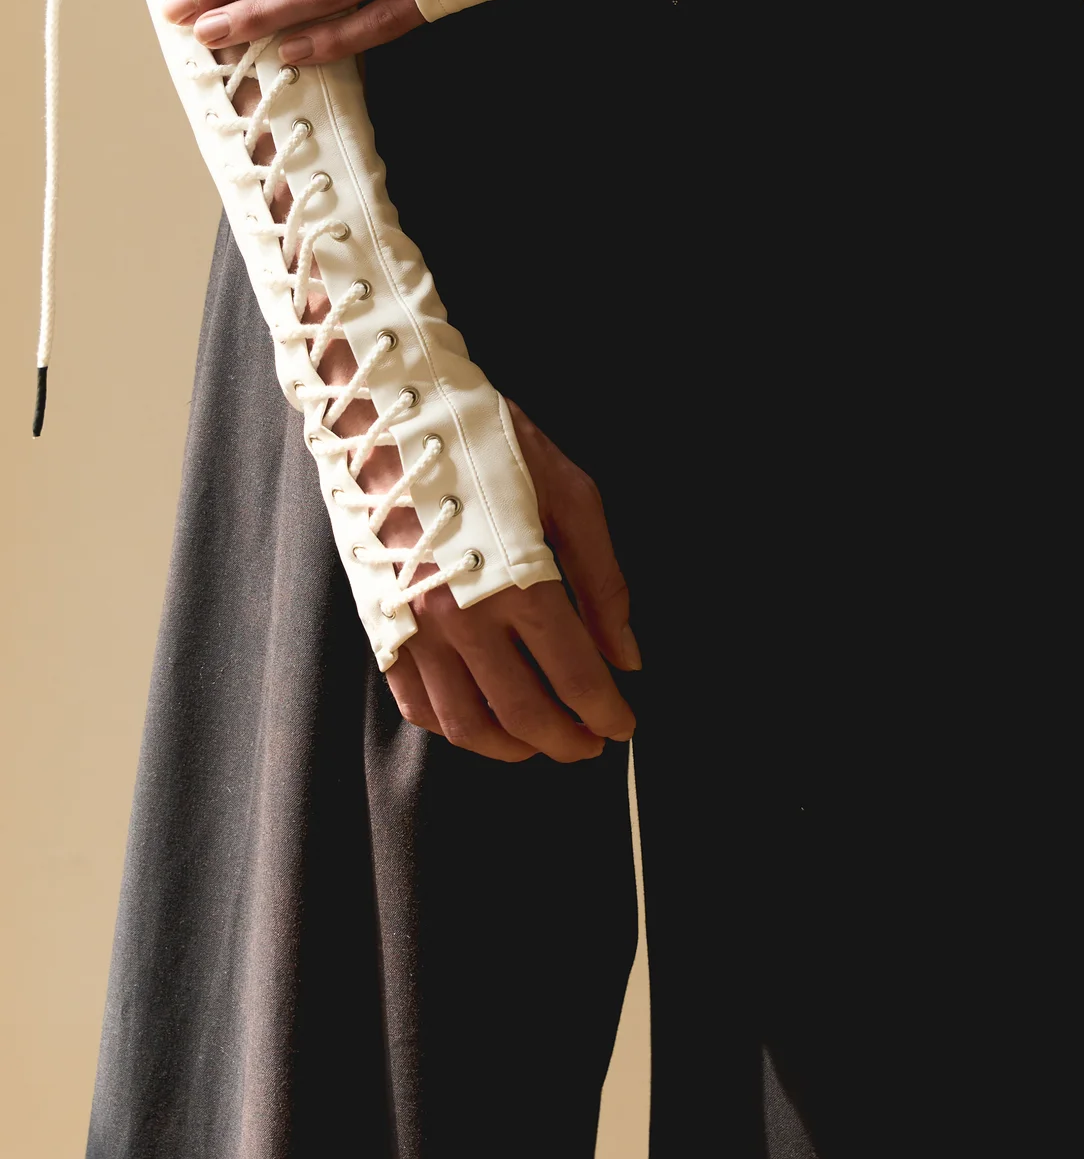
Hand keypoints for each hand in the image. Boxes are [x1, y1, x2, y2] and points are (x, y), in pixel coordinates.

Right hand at [384, 402, 641, 761]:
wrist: (391, 411)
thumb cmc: (489, 443)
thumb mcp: (570, 493)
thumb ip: (603, 581)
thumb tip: (627, 658)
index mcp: (518, 581)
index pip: (575, 675)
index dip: (607, 711)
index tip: (625, 725)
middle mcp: (462, 616)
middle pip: (523, 712)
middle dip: (567, 739)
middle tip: (591, 743)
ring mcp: (414, 627)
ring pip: (466, 724)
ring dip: (511, 748)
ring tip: (540, 742)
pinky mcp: (381, 626)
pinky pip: (417, 704)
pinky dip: (453, 726)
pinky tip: (482, 717)